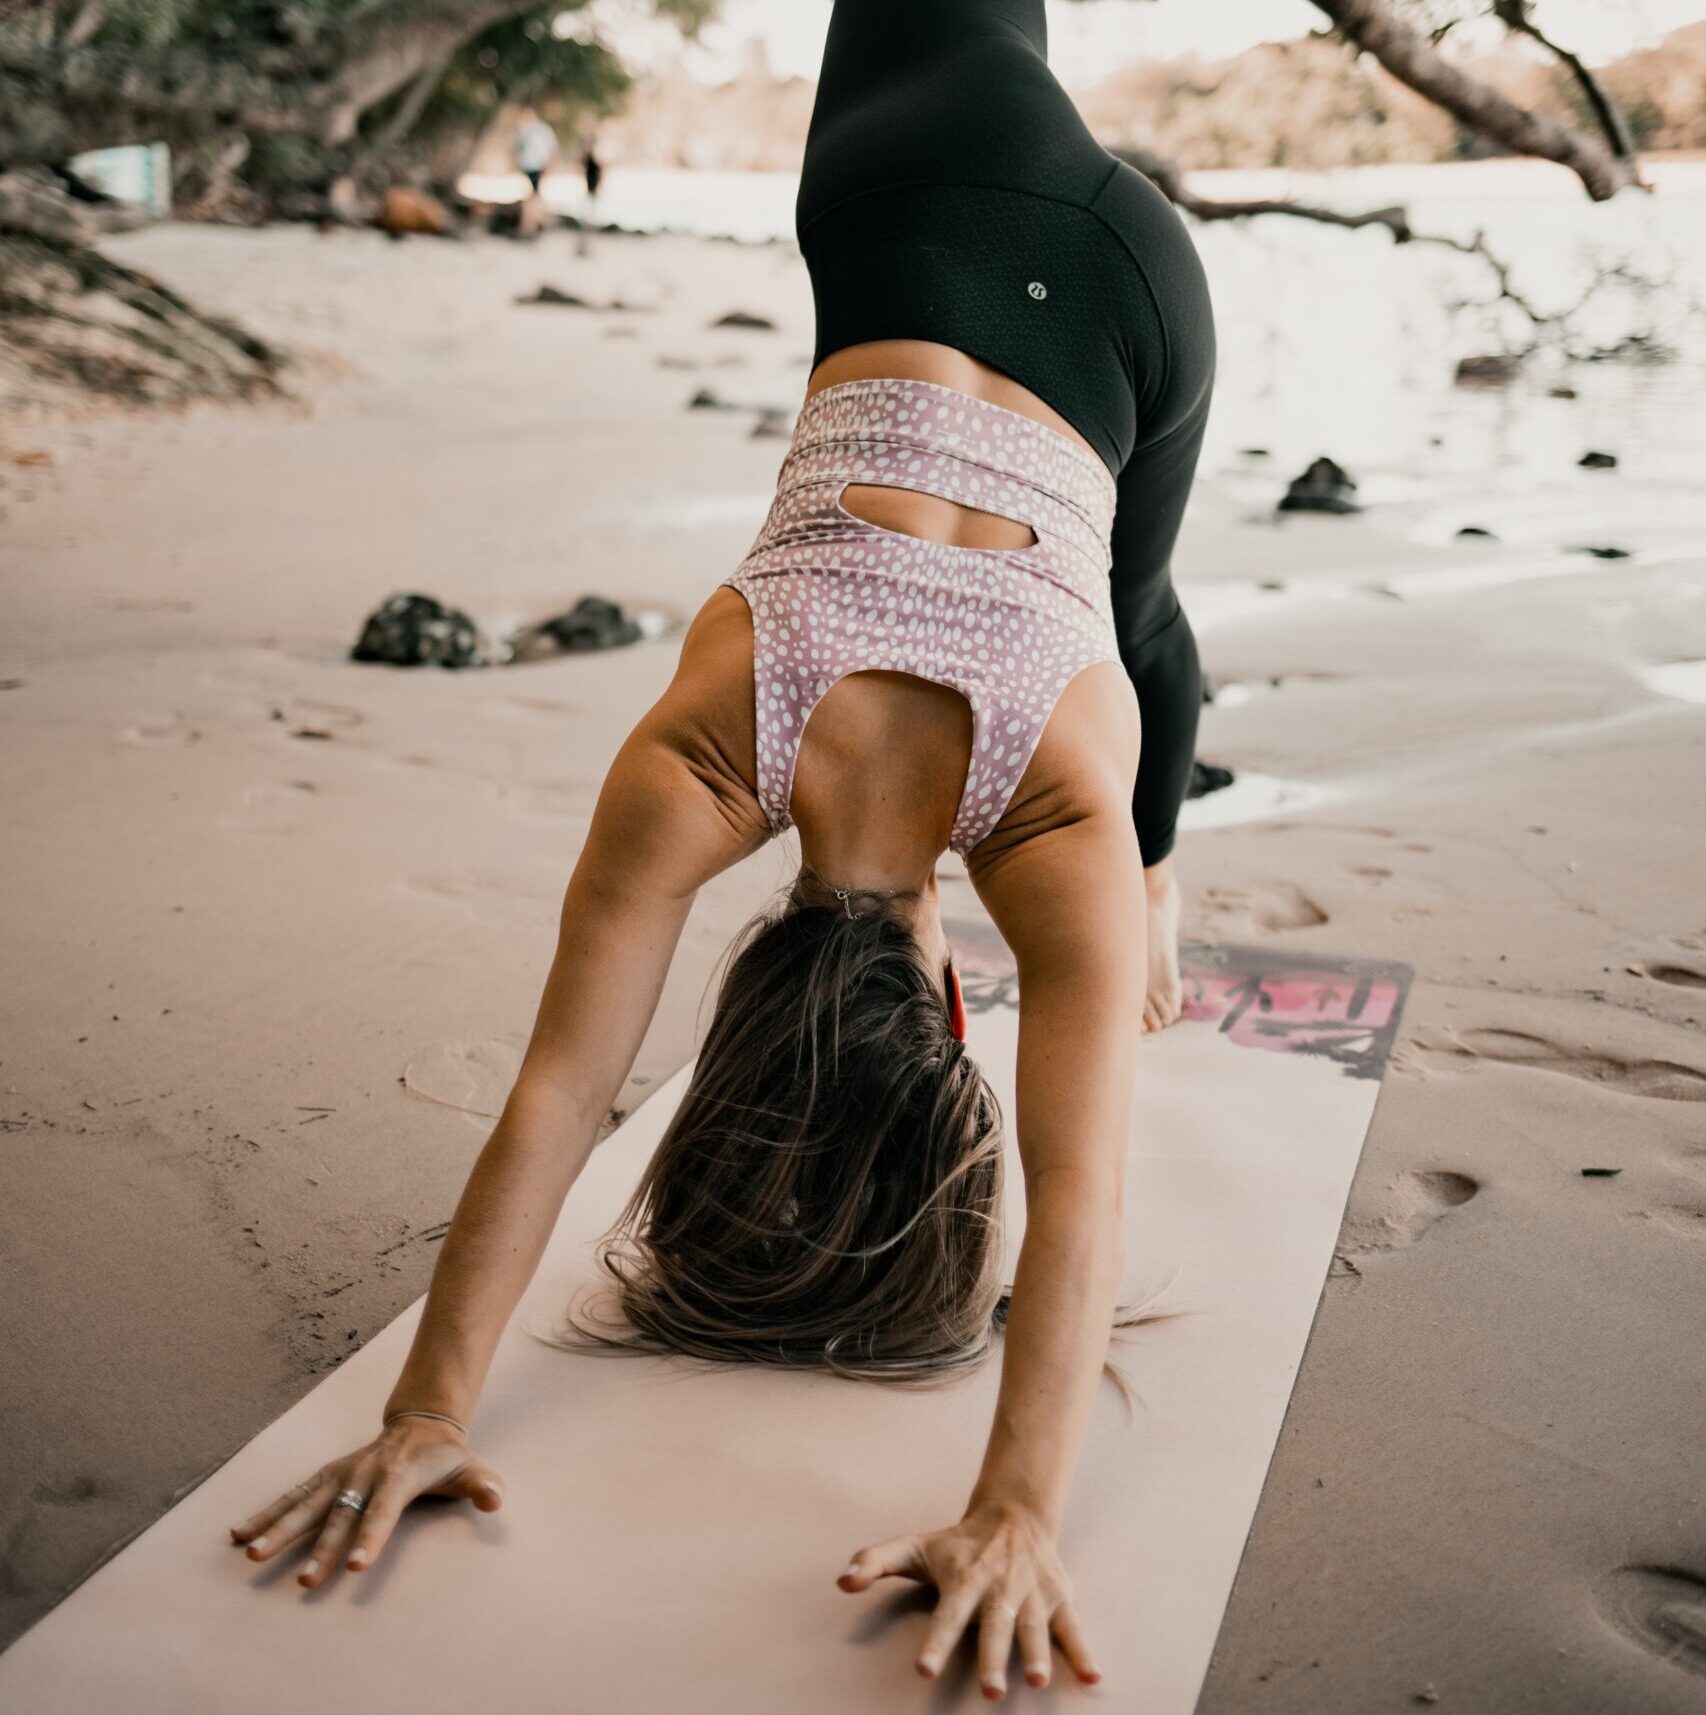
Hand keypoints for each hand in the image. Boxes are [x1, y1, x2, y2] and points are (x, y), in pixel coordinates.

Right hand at [227, 1416, 503, 1589]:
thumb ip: (483, 1484)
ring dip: (278, 1529)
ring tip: (250, 1554)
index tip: (357, 1566)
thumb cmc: (446, 1456)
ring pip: (306, 1504)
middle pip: (340, 1516)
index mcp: (398, 1477)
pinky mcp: (326, 1476)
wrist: (420, 1423)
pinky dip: (266, 1512)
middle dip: (321, 1549)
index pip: (383, 1512)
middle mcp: (363, 1475)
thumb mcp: (469, 1467)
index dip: (371, 1538)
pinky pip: (292, 1495)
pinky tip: (239, 1533)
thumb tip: (496, 1499)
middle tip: (304, 1581)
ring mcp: (341, 1474)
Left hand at [836, 1501, 1101, 1699]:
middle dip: (993, 1659)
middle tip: (991, 1694)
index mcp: (963, 1581)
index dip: (935, 1643)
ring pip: (1034, 1628)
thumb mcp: (914, 1547)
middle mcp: (998, 1588)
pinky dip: (1084, 1652)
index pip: (946, 1616)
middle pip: (994, 1627)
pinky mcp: (1058, 1598)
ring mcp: (1030, 1594)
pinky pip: (1073, 1627)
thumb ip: (875, 1563)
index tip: (923, 1670)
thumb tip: (841, 1582)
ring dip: (1038, 1654)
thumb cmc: (956, 1542)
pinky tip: (1094, 1678)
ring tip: (1037, 1681)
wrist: (1013, 1514)